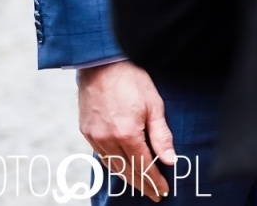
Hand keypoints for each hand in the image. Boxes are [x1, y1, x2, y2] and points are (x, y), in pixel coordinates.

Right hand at [77, 60, 175, 200]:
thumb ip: (161, 136)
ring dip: (127, 178)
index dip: (154, 180)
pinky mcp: (86, 132)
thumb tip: (170, 160)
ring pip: (112, 166)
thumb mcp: (155, 105)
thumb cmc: (132, 80)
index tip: (163, 191)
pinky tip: (123, 169)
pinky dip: (113, 165)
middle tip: (154, 195)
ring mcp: (94, 137)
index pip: (143, 165)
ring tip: (141, 186)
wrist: (102, 64)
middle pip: (127, 170)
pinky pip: (101, 156)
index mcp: (127, 133)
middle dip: (142, 184)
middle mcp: (107, 139)